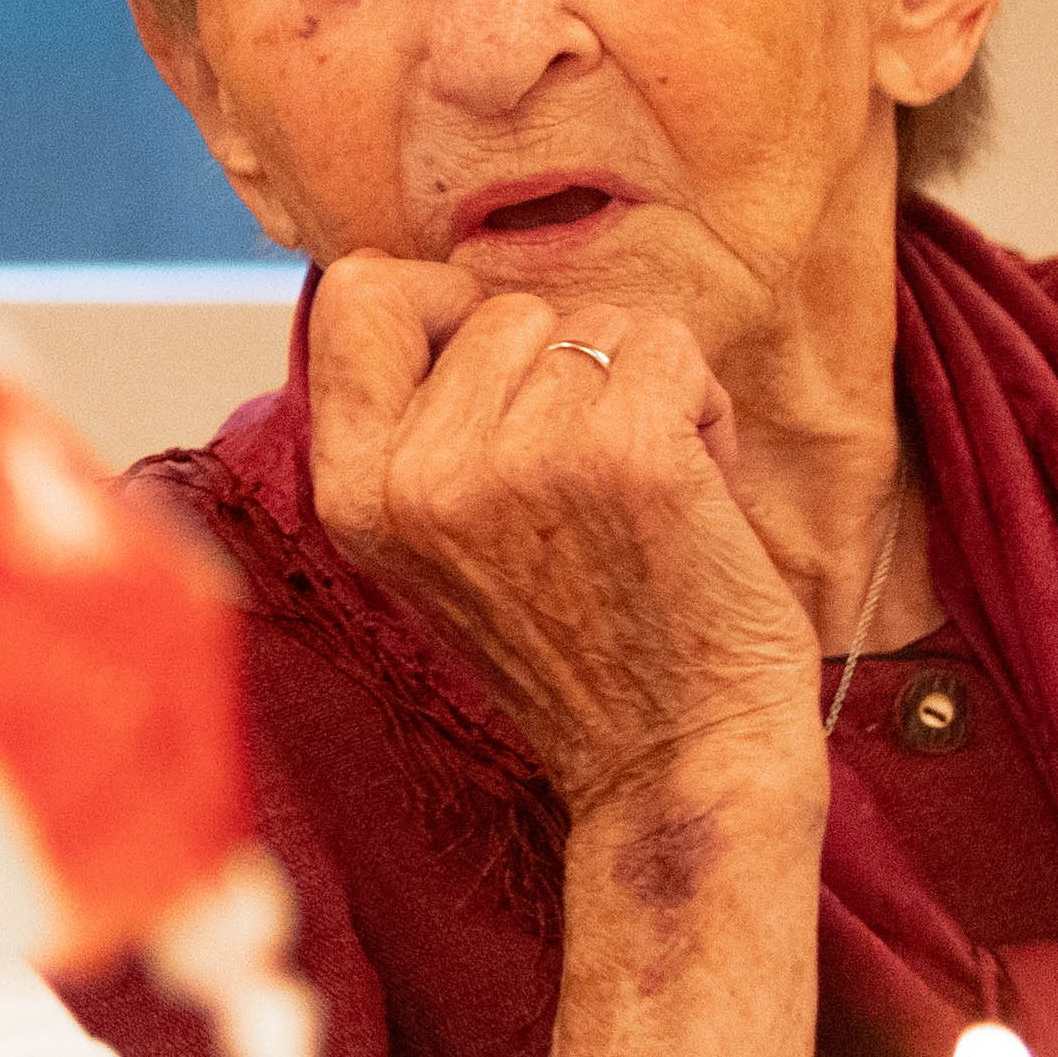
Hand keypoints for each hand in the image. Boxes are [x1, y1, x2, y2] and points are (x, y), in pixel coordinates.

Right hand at [301, 257, 822, 824]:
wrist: (675, 764)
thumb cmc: (579, 651)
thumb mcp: (439, 544)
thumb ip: (419, 429)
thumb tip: (449, 293)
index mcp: (354, 494)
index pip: (355, 297)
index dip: (440, 307)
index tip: (498, 375)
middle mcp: (417, 475)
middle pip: (498, 308)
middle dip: (564, 369)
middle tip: (589, 479)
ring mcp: (518, 460)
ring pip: (594, 323)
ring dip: (641, 393)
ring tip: (642, 497)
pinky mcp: (624, 452)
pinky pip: (670, 348)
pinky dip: (703, 409)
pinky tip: (695, 494)